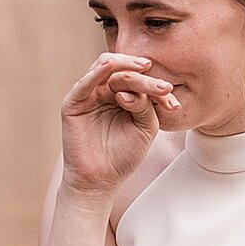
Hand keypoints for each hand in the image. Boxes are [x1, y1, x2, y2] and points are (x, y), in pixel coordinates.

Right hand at [60, 51, 181, 194]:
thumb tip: (132, 90)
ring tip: (142, 68)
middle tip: (162, 85)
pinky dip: (97, 72)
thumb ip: (145, 104)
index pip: (138, 79)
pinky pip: (84, 83)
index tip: (172, 98)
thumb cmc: (124, 155)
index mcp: (123, 94)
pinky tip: (110, 68)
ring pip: (105, 67)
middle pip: (123, 70)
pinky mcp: (73, 103)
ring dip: (124, 65)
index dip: (155, 85)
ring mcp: (88, 95)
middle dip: (144, 76)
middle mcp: (105, 91)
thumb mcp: (145, 127)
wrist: (101, 180)